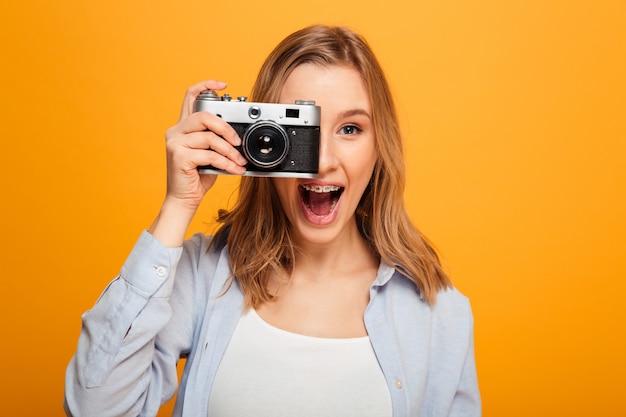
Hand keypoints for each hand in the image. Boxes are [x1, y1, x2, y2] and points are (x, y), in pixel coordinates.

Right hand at [149, 80, 246, 245]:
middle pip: (204, 116)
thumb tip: (238, 135)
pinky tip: (234, 170)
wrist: (183, 200)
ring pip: (209, 137)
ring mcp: (175, 143)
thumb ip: (217, 140)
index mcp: (182, 127)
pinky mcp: (179, 156)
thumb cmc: (197, 177)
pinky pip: (209, 155)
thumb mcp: (210, 153)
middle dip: (226, 128)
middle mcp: (176, 131)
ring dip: (230, 151)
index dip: (206, 86)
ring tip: (239, 161)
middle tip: (238, 142)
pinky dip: (226, 163)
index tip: (223, 84)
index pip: (190, 96)